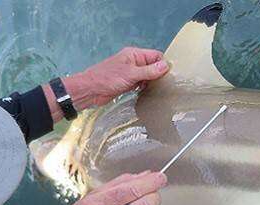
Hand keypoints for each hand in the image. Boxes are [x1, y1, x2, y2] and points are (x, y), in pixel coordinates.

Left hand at [42, 47, 169, 120]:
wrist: (90, 91)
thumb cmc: (107, 79)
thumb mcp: (131, 74)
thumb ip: (149, 71)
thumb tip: (166, 66)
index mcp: (134, 54)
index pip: (155, 55)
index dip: (163, 64)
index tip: (170, 76)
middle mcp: (133, 62)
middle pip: (153, 66)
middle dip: (158, 74)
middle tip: (166, 86)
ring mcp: (130, 73)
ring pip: (147, 76)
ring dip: (152, 82)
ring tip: (158, 91)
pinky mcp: (127, 83)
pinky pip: (141, 84)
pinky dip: (144, 88)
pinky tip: (147, 94)